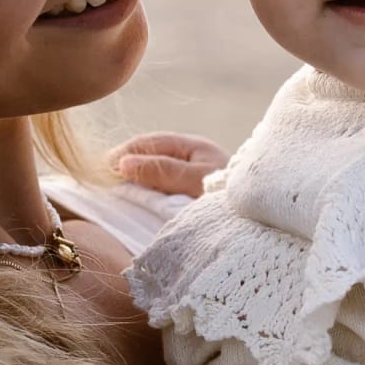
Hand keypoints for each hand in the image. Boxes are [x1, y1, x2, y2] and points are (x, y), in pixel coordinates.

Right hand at [106, 129, 221, 197]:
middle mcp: (190, 159)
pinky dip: (144, 194)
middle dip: (125, 165)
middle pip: (148, 156)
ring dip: (133, 181)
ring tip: (112, 192)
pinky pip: (160, 191)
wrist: (263, 222)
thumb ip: (162, 171)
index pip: (149, 143)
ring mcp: (189, 177)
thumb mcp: (196, 180)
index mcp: (193, 147)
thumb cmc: (230, 196)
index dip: (125, 153)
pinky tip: (133, 203)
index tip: (104, 168)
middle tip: (101, 181)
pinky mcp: (189, 197)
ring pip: (152, 174)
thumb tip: (124, 163)